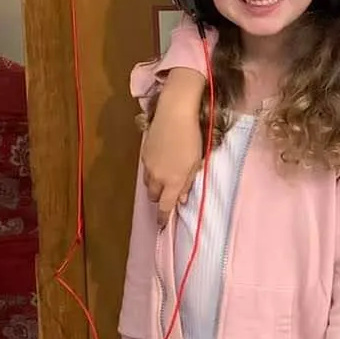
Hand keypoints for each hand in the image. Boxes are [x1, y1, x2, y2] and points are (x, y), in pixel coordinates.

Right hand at [141, 76, 204, 222]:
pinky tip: (162, 162)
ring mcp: (148, 164)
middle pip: (153, 196)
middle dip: (160, 198)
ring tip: (166, 178)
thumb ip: (187, 182)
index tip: (162, 225)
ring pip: (148, 183)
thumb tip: (181, 198)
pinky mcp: (143, 153)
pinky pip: (146, 170)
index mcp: (172, 181)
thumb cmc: (192, 138)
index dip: (163, 218)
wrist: (174, 113)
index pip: (165, 206)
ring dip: (155, 185)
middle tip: (169, 194)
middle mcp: (157, 176)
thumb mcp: (196, 163)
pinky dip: (152, 172)